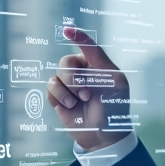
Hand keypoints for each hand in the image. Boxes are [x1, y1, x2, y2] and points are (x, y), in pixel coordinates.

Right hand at [47, 27, 130, 151]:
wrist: (104, 135)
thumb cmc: (114, 106)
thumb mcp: (114, 80)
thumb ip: (98, 57)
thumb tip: (79, 39)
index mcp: (98, 65)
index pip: (87, 46)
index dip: (77, 36)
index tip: (67, 31)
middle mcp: (82, 71)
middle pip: (67, 61)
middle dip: (74, 77)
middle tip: (86, 92)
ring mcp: (69, 85)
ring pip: (57, 74)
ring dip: (68, 89)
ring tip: (80, 100)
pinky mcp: (59, 97)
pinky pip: (51, 87)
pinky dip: (60, 96)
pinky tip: (71, 105)